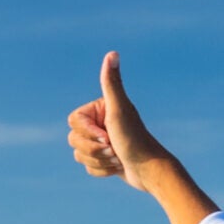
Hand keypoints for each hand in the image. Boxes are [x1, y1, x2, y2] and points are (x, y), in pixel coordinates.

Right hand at [67, 51, 179, 191]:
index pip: (73, 122)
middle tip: (115, 147)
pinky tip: (118, 166)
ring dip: (100, 160)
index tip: (107, 135)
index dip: (88, 132)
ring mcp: (101, 141)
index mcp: (99, 109)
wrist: (149, 169)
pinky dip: (103, 170)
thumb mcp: (119, 109)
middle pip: (74, 140)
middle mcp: (99, 122)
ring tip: (118, 157)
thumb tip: (113, 53)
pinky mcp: (104, 158)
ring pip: (79, 155)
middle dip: (94, 149)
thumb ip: (112, 82)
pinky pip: (89, 167)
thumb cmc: (135, 138)